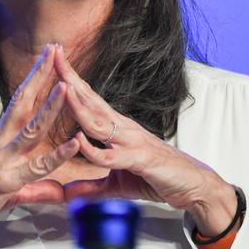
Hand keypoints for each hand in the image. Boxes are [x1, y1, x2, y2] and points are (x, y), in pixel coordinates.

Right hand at [0, 44, 79, 248]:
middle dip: (41, 75)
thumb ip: (26, 181)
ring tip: (67, 86)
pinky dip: (56, 156)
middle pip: (23, 103)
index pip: (18, 101)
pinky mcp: (4, 183)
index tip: (47, 57)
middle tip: (55, 50)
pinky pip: (35, 168)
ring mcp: (1, 161)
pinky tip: (74, 143)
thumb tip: (48, 183)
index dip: (33, 77)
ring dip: (50, 107)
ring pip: (31, 130)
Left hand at [53, 47, 237, 237]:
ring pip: (98, 121)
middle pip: (91, 99)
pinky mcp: (140, 160)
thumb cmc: (156, 176)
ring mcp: (132, 141)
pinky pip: (111, 154)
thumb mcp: (116, 184)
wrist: (194, 186)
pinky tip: (78, 139)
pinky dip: (93, 149)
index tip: (54, 59)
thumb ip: (91, 187)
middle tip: (54, 53)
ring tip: (62, 86)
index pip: (89, 98)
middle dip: (70, 77)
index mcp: (115, 127)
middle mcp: (122, 128)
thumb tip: (67, 195)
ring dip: (78, 105)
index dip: (71, 79)